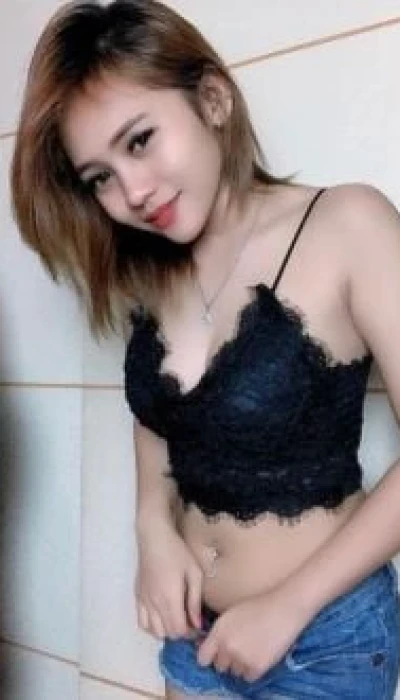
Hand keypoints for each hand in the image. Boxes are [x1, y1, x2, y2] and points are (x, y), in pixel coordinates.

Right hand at [135, 522, 202, 640]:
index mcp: (170, 598)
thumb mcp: (195, 573)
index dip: (190, 633)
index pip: (179, 630)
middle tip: (189, 621)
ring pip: (153, 631)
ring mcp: (143, 601)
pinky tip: (161, 617)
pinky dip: (152, 627)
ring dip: (166, 631)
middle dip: (180, 632)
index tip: (197, 626)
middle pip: (167, 633)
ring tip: (175, 619)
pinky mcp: (137, 597)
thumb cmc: (178, 553)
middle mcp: (154, 604)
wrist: (154, 538)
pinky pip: (141, 622)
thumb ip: (195, 601)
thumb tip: (197, 624)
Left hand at [197, 586, 312, 681]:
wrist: (283, 609)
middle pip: (219, 666)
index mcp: (219, 631)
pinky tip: (260, 654)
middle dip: (227, 659)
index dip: (209, 656)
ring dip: (240, 665)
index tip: (216, 654)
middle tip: (240, 648)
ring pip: (234, 672)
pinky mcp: (257, 667)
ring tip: (253, 648)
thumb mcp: (231, 615)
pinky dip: (253, 670)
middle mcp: (227, 646)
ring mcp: (241, 658)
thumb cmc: (257, 607)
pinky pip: (248, 677)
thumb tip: (205, 647)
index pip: (202, 658)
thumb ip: (218, 633)